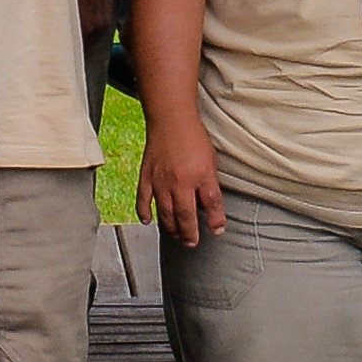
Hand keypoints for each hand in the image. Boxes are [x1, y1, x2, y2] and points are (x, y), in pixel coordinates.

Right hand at [140, 115, 224, 248]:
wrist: (171, 119)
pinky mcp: (147, 176)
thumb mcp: (211, 162)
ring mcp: (161, 181)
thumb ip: (211, 187)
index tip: (217, 231)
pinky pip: (143, 200)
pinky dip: (144, 213)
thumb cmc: (193, 137)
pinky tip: (148, 221)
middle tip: (192, 243)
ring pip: (165, 213)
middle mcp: (180, 182)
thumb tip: (212, 208)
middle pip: (185, 216)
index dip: (216, 221)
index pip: (211, 204)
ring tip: (176, 235)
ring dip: (171, 228)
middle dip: (190, 233)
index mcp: (200, 176)